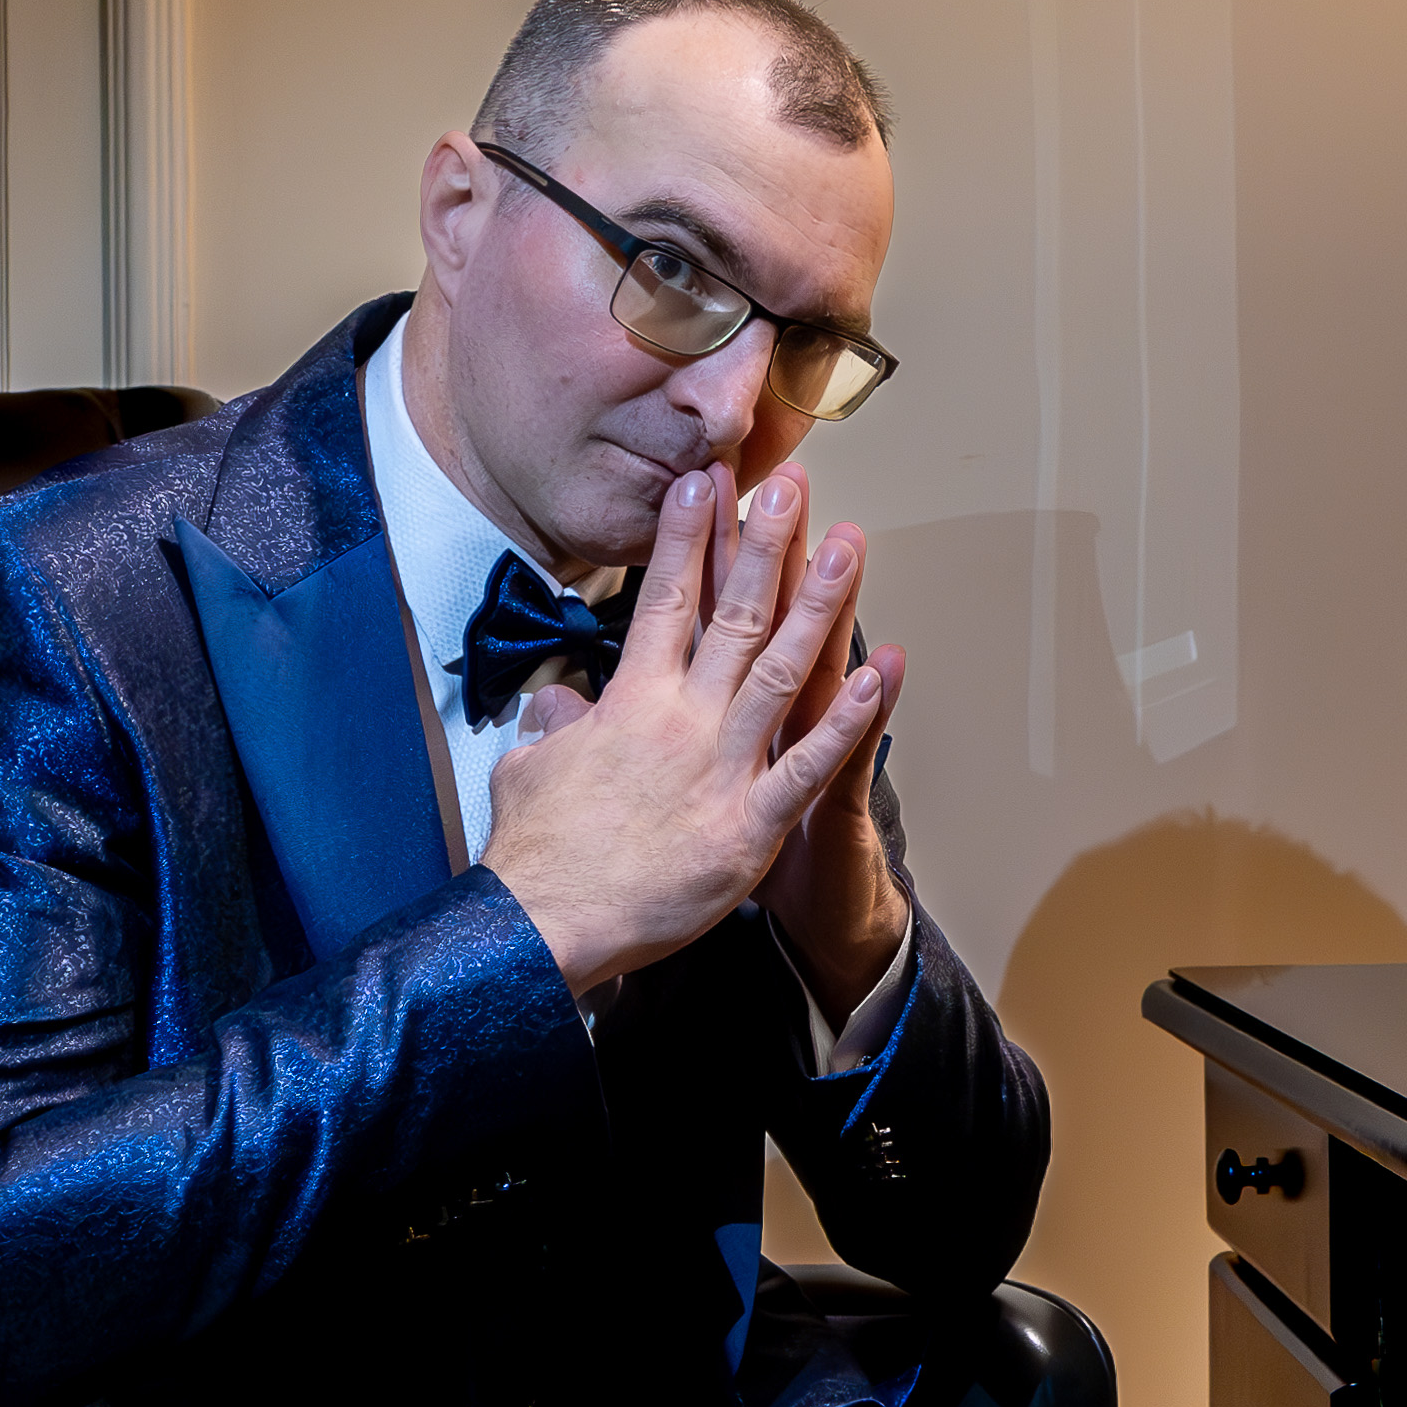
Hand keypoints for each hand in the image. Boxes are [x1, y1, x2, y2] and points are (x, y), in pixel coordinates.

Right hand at [480, 463, 883, 995]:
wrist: (547, 923)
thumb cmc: (537, 854)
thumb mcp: (529, 768)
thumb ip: (557, 726)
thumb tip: (558, 704)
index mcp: (629, 702)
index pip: (664, 600)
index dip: (688, 536)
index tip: (707, 482)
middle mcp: (681, 720)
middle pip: (732, 614)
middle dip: (765, 544)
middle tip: (794, 486)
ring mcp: (720, 769)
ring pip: (780, 669)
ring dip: (819, 605)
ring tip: (848, 544)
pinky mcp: (749, 826)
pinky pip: (807, 767)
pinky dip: (845, 723)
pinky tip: (877, 675)